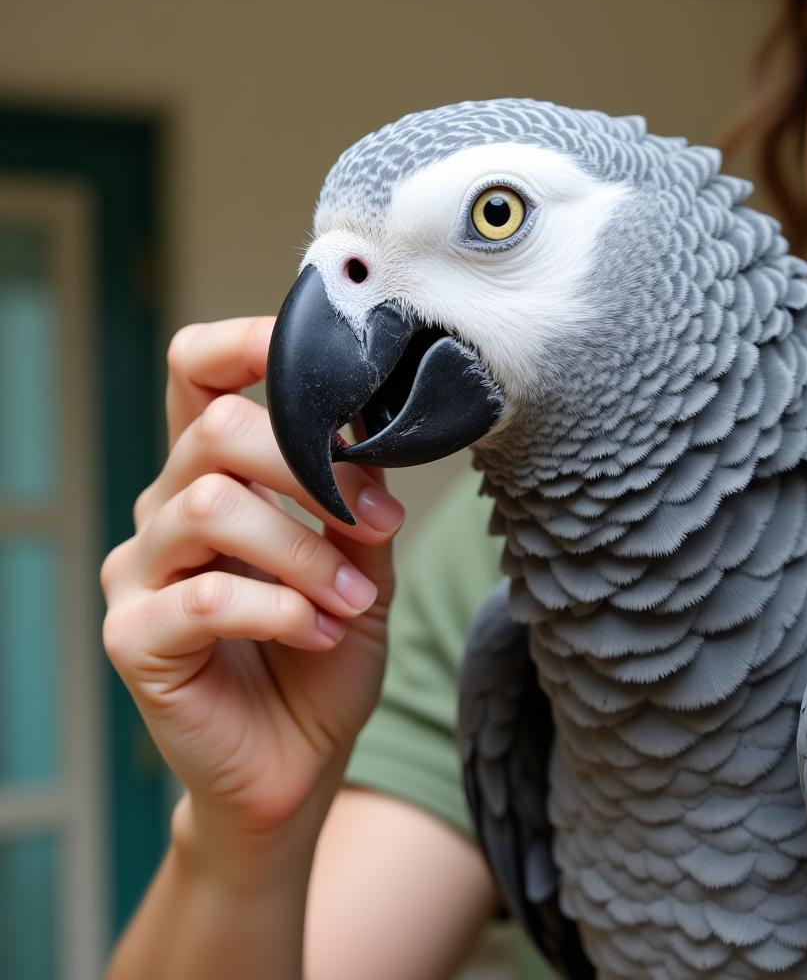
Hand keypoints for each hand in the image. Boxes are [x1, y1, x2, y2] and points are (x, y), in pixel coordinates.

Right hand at [101, 318, 404, 851]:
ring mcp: (142, 572)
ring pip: (211, 506)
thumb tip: (368, 428)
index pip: (198, 374)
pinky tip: (316, 633)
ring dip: (305, 552)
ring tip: (352, 600)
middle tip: (375, 527)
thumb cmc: (325, 649)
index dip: (247, 344)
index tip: (324, 361)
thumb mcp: (360, 562)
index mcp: (217, 476)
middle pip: (217, 430)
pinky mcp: (134, 637)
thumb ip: (356, 497)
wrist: (297, 759)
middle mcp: (167, 510)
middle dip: (312, 472)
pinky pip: (204, 597)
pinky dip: (280, 609)